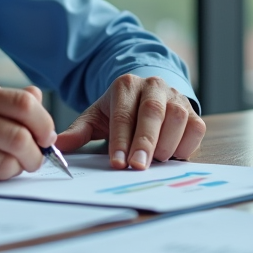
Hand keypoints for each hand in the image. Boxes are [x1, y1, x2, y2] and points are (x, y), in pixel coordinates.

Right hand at [0, 83, 55, 183]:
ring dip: (17, 169)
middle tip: (34, 159)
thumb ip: (6, 101)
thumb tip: (39, 101)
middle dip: (36, 154)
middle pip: (20, 137)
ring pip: (7, 162)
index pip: (24, 104)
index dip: (44, 123)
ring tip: (11, 165)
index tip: (46, 136)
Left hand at [55, 74, 204, 169]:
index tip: (117, 163)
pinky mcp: (193, 110)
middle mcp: (153, 86)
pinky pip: (196, 127)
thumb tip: (57, 146)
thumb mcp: (96, 117)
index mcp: (126, 85)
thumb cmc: (119, 110)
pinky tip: (173, 155)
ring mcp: (176, 96)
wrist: (147, 93)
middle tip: (138, 167)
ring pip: (177, 117)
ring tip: (155, 161)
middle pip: (152, 112)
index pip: (123, 114)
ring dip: (167, 143)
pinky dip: (186, 144)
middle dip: (145, 141)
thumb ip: (79, 131)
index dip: (121, 140)